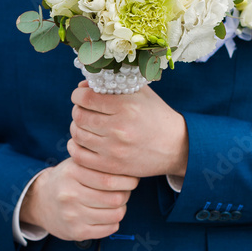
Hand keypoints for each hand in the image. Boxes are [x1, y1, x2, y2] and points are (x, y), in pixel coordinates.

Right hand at [20, 157, 138, 240]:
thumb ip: (98, 162)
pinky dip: (114, 222)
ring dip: (122, 208)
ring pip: (115, 214)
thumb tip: (130, 166)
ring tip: (117, 202)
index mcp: (72, 173)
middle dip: (127, 194)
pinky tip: (109, 214)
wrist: (41, 200)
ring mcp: (72, 215)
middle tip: (126, 190)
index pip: (109, 178)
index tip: (132, 178)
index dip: (128, 180)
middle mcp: (70, 194)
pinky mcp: (75, 232)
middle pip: (115, 198)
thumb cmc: (67, 178)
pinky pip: (108, 229)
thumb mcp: (77, 163)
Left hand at [69, 82, 188, 178]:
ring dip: (77, 127)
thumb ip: (114, 84)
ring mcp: (114, 149)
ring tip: (84, 124)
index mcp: (127, 106)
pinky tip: (81, 141)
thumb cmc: (156, 115)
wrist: (176, 147)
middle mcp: (119, 128)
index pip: (86, 97)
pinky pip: (80, 156)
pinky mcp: (112, 166)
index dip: (78, 94)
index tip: (81, 95)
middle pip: (79, 116)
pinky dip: (75, 146)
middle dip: (78, 110)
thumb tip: (84, 85)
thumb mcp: (140, 93)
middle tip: (83, 109)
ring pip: (78, 134)